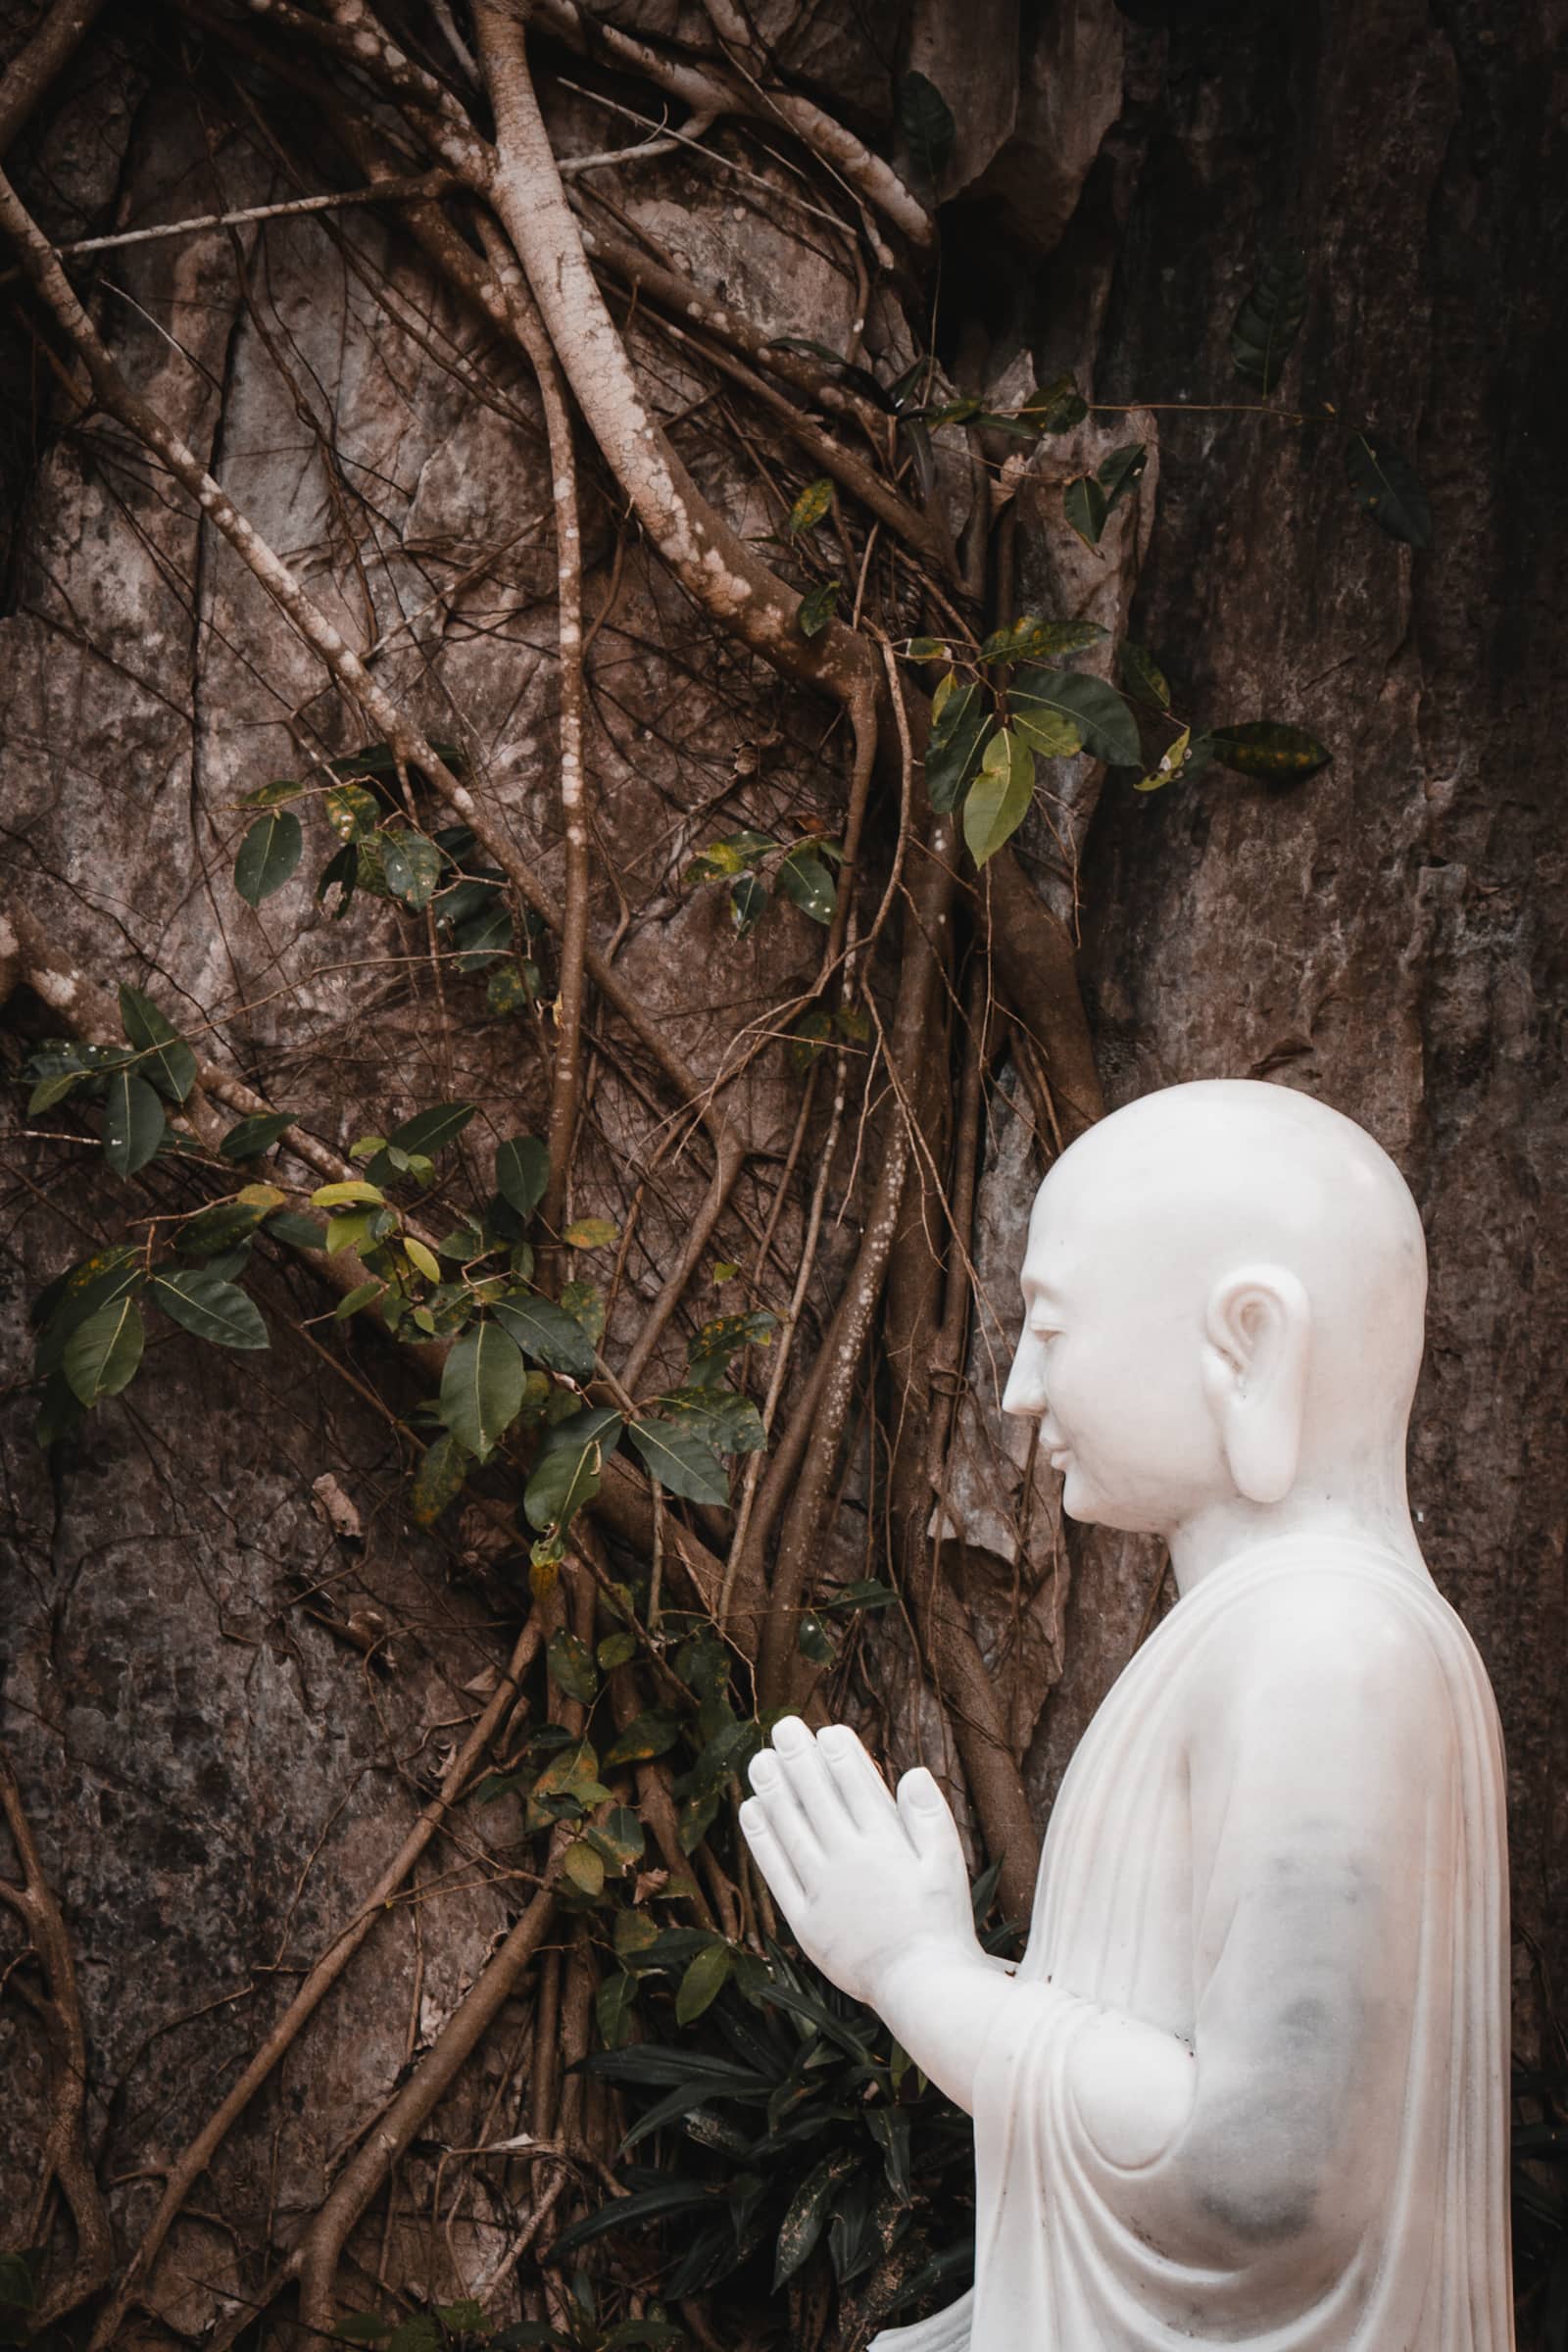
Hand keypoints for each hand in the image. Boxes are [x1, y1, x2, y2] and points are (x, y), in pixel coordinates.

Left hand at [739, 1717, 977, 2008]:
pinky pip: (777, 1873)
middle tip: (783, 1728)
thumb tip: (912, 1771)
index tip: (825, 1730)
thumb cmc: (941, 1924)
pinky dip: (762, 1840)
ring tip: (759, 1759)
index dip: (838, 1754)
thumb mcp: (949, 1865)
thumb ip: (930, 1817)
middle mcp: (849, 1861)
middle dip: (799, 1759)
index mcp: (885, 1844)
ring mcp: (823, 1891)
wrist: (923, 1987)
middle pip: (818, 1799)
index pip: (855, 1786)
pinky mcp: (806, 1921)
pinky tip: (751, 1811)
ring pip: (792, 1829)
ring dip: (774, 1791)